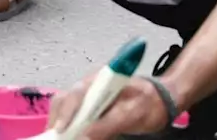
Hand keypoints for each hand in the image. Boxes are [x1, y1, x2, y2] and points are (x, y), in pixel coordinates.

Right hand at [52, 76, 168, 139]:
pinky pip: (74, 114)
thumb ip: (109, 124)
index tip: (61, 130)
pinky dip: (69, 125)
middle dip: (57, 120)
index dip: (65, 112)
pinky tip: (69, 134)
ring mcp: (88, 95)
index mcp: (99, 81)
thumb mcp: (132, 114)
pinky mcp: (90, 106)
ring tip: (59, 137)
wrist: (161, 99)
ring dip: (60, 123)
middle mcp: (89, 86)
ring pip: (65, 107)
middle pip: (64, 100)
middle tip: (55, 137)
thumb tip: (84, 136)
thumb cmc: (148, 103)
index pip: (75, 94)